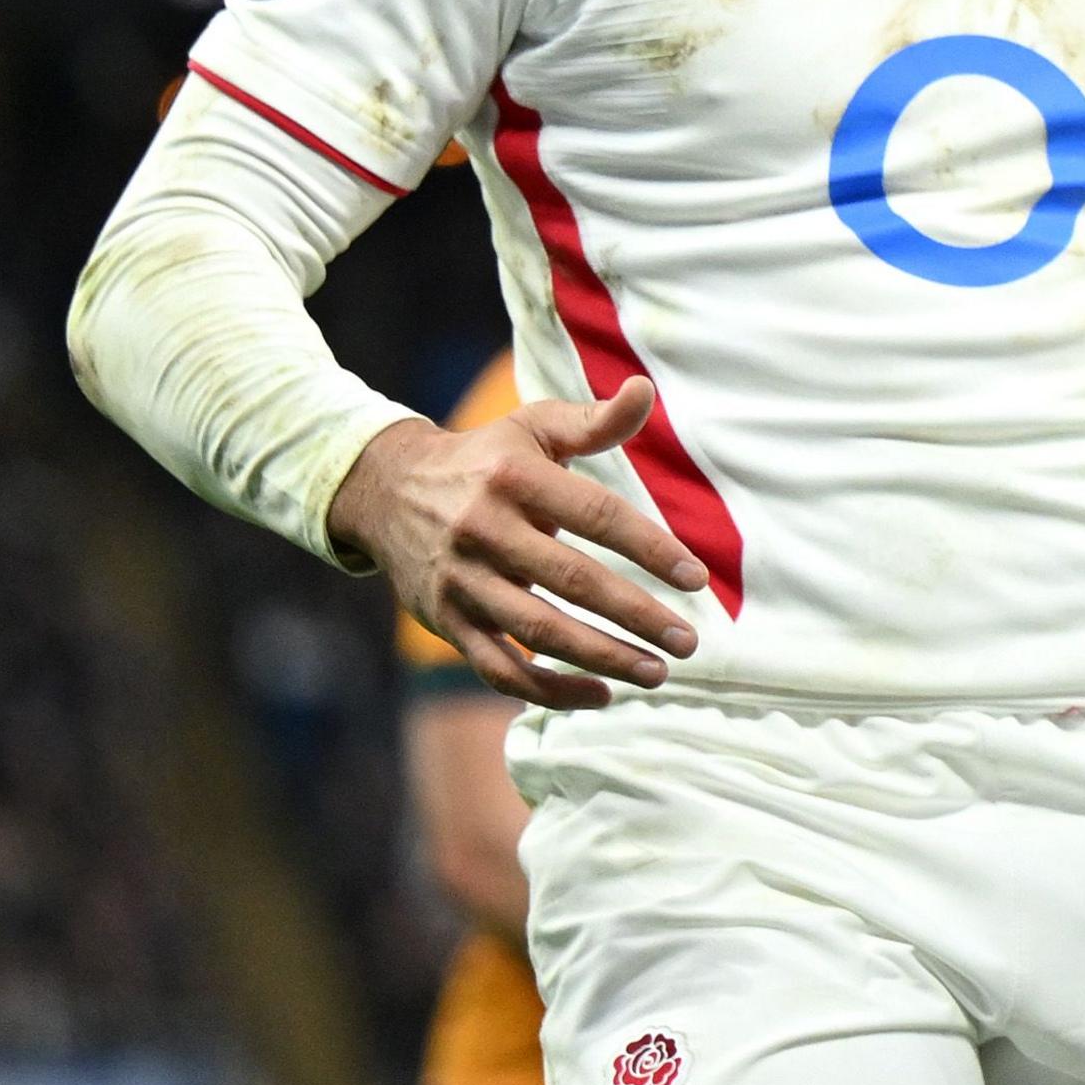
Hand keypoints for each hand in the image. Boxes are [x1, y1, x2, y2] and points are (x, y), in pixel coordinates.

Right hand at [326, 378, 707, 710]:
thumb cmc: (487, 458)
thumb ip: (594, 420)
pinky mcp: (446, 621)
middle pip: (572, 580)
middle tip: (689, 640)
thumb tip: (645, 389)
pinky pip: (498, 667)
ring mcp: (462, 581)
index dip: (650, 548)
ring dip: (601, 657)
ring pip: (538, 631)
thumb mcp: (534, 427)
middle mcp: (484, 531)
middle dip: (637, 615)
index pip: (597, 515)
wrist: (388, 491)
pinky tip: (600, 694)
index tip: (696, 578)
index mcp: (515, 479)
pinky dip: (548, 689)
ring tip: (657, 671)